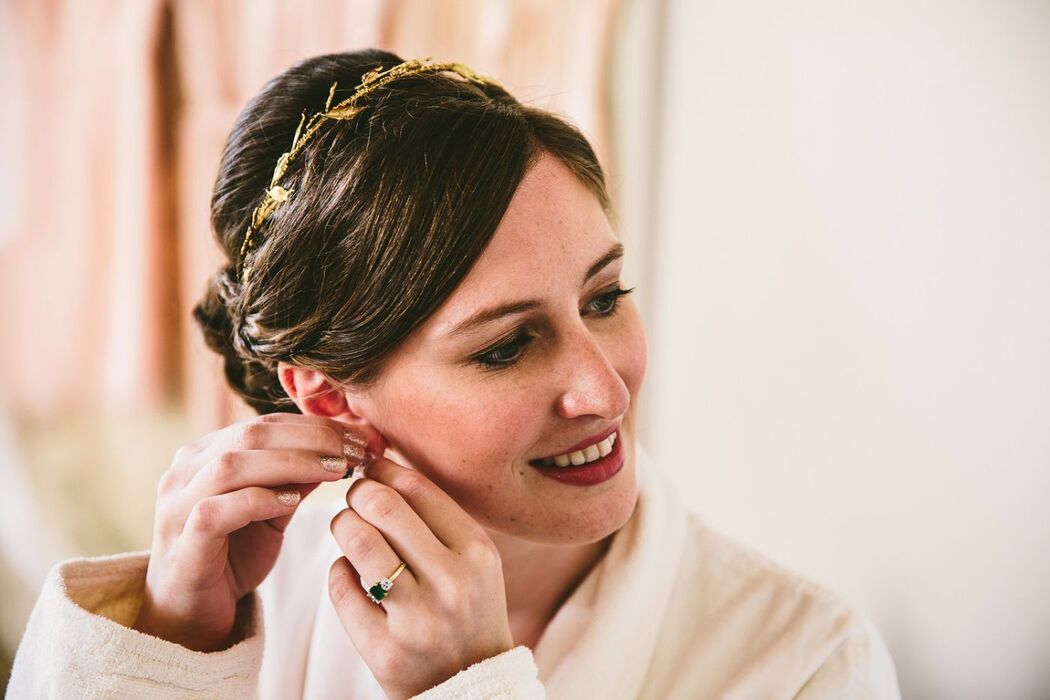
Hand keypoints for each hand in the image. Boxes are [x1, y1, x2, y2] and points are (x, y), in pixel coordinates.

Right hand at [133, 414, 377, 651]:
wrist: (192, 614)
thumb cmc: (234, 556)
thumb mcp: (274, 510)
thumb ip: (297, 479)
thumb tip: (343, 449)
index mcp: (206, 454)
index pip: (266, 423)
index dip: (317, 426)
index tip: (361, 437)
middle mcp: (186, 471)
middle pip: (252, 434)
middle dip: (312, 439)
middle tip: (355, 451)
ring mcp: (177, 504)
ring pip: (233, 465)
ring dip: (292, 463)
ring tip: (335, 471)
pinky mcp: (181, 540)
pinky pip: (216, 510)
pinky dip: (258, 500)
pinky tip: (293, 502)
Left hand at [328, 457, 514, 698]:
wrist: (473, 687)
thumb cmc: (468, 609)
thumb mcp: (474, 560)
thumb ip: (438, 516)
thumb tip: (385, 462)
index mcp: (478, 553)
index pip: (418, 488)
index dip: (384, 469)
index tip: (371, 469)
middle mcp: (452, 583)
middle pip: (383, 506)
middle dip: (358, 493)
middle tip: (355, 497)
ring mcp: (417, 619)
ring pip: (358, 542)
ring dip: (343, 525)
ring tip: (348, 528)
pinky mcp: (384, 650)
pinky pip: (342, 587)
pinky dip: (339, 570)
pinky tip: (351, 571)